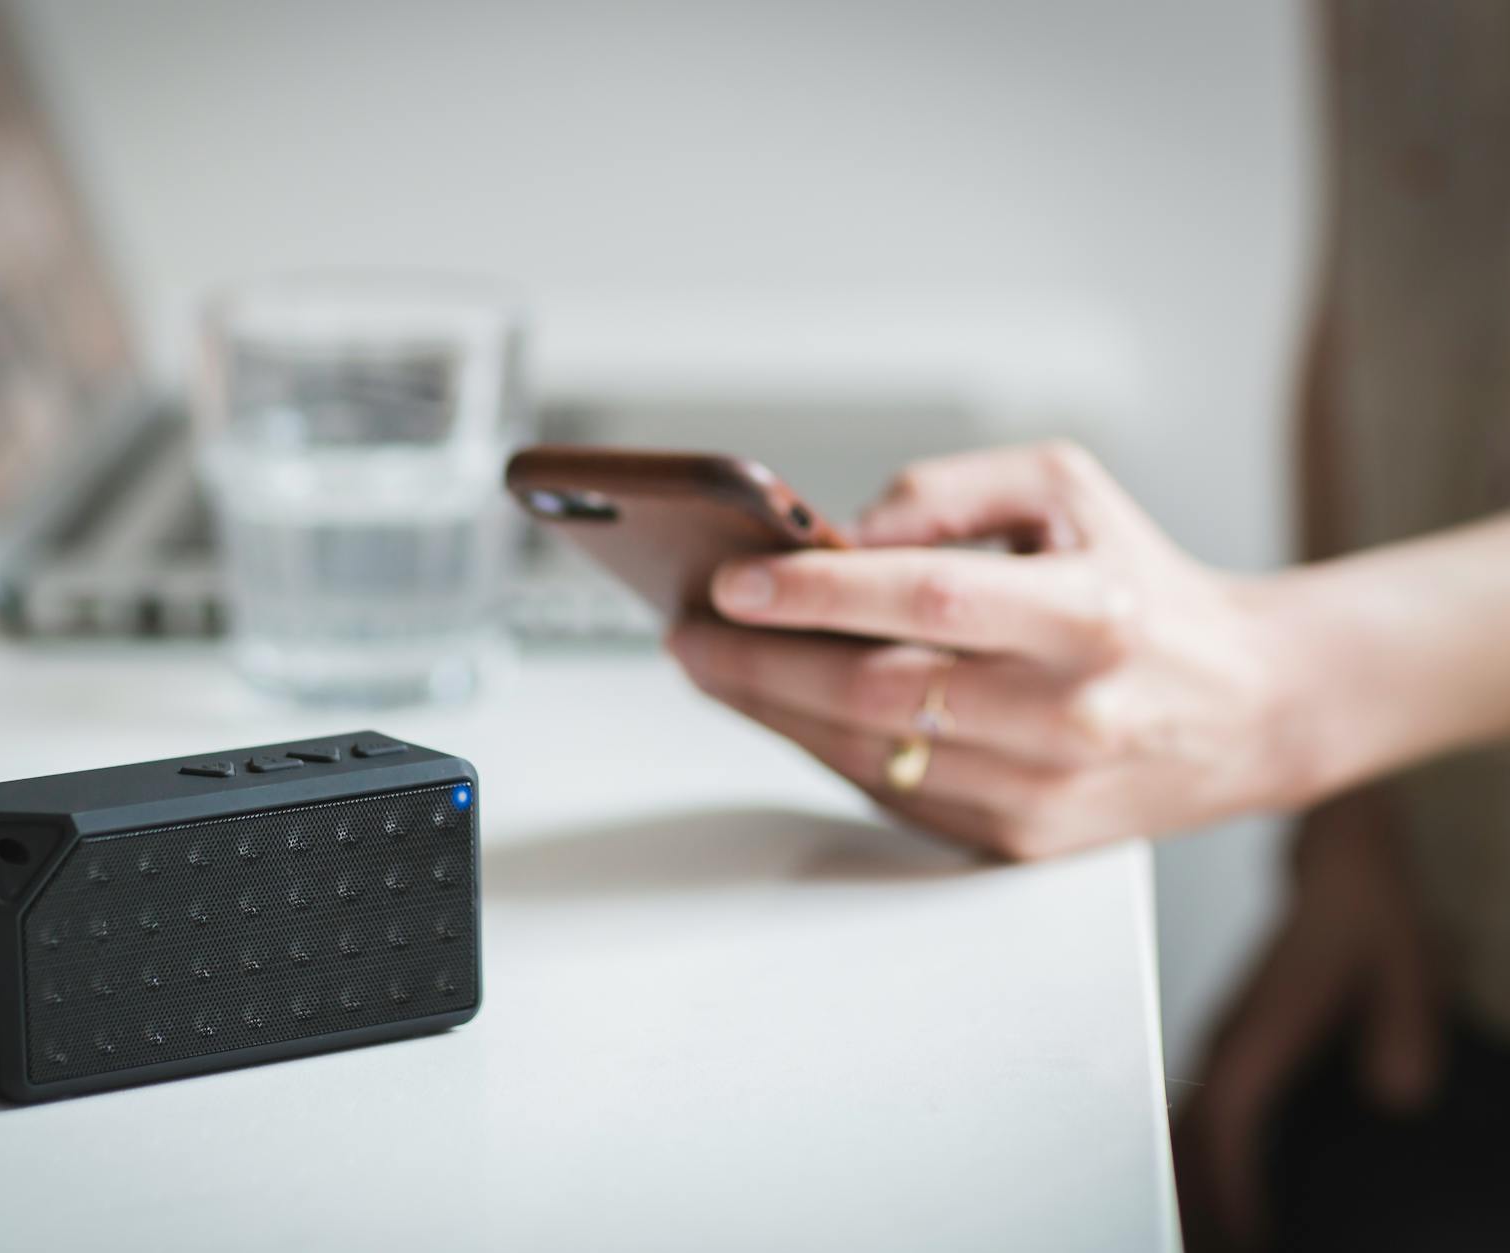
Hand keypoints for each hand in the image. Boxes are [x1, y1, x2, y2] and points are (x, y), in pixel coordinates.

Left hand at [667, 441, 1308, 857]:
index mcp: (1093, 611)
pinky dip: (822, 751)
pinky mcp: (1023, 845)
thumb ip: (946, 494)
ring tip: (713, 665)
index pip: (930, 600)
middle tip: (689, 633)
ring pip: (870, 757)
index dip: (818, 593)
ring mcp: (1046, 791)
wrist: (1247, 707)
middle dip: (758, 663)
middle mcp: (1072, 712)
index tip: (732, 580)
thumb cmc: (1142, 585)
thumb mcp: (1066, 489)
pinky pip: (892, 797)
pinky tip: (780, 709)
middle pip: (878, 694)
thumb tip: (837, 538)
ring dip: (771, 711)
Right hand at [1174, 792, 1441, 1249]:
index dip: (1230, 1181)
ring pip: (1188, 1124)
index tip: (1245, 1233)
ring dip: (1193, 1178)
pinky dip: (1203, 1153)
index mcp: (1266, 1025)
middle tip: (1217, 1246)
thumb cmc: (1369, 917)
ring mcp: (1227, 1041)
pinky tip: (1221, 1184)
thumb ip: (1406, 1029)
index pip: (1229, 1117)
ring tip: (1212, 1232)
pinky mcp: (1234, 1045)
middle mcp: (1234, 1037)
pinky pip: (1202, 1112)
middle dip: (1196, 1198)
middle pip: (1191, 1134)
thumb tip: (1399, 1093)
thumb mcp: (1409, 966)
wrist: (1339, 868)